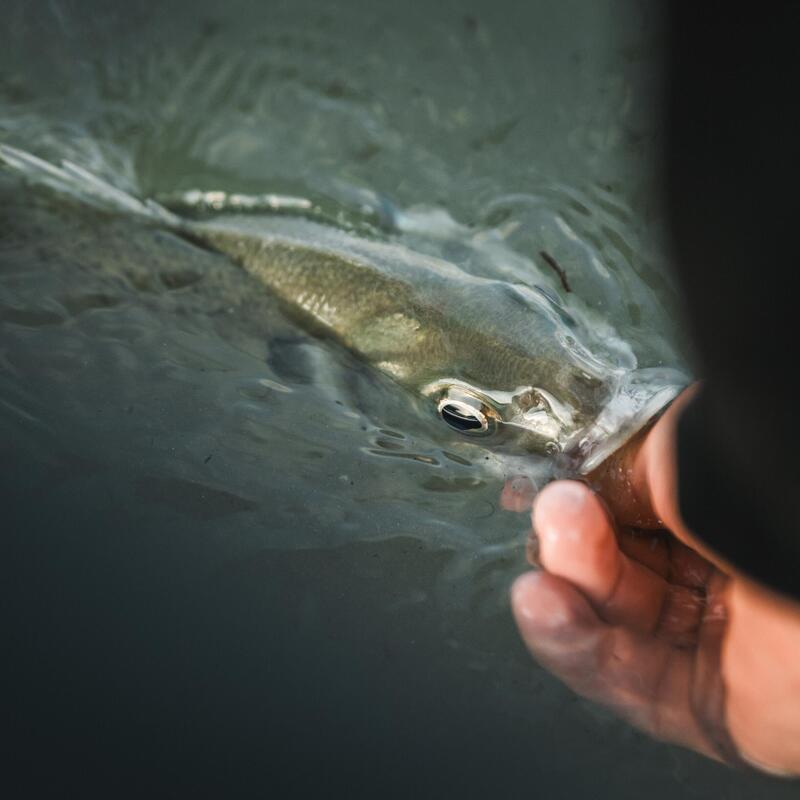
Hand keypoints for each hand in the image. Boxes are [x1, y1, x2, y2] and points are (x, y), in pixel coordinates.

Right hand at [504, 388, 799, 775]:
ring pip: (611, 628)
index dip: (579, 502)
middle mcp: (719, 579)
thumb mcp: (695, 465)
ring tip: (542, 575)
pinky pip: (628, 685)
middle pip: (615, 570)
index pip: (629, 512)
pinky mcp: (713, 712)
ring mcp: (716, 646)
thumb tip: (564, 485)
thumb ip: (625, 476)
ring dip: (565, 598)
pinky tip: (544, 606)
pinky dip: (575, 647)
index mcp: (721, 515)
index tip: (540, 486)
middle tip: (554, 515)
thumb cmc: (780, 506)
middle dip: (574, 547)